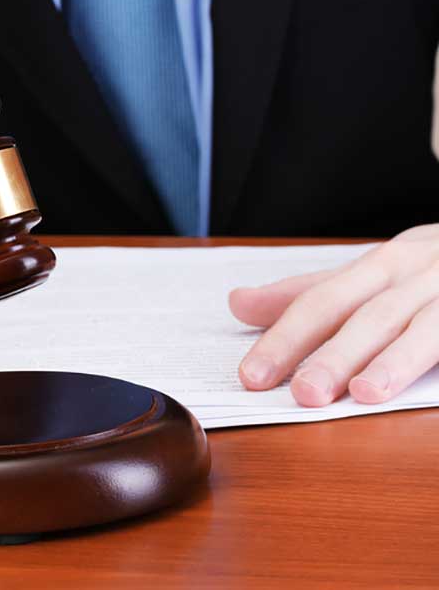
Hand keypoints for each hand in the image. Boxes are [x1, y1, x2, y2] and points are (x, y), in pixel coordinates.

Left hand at [229, 225, 438, 406]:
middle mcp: (422, 272)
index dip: (286, 337)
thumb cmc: (432, 269)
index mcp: (383, 264)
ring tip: (363, 394)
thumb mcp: (371, 273)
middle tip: (303, 393)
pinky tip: (432, 394)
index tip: (251, 375)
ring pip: (428, 327)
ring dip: (396, 361)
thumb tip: (237, 304)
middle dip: (336, 353)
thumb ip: (308, 293)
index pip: (322, 300)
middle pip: (371, 314)